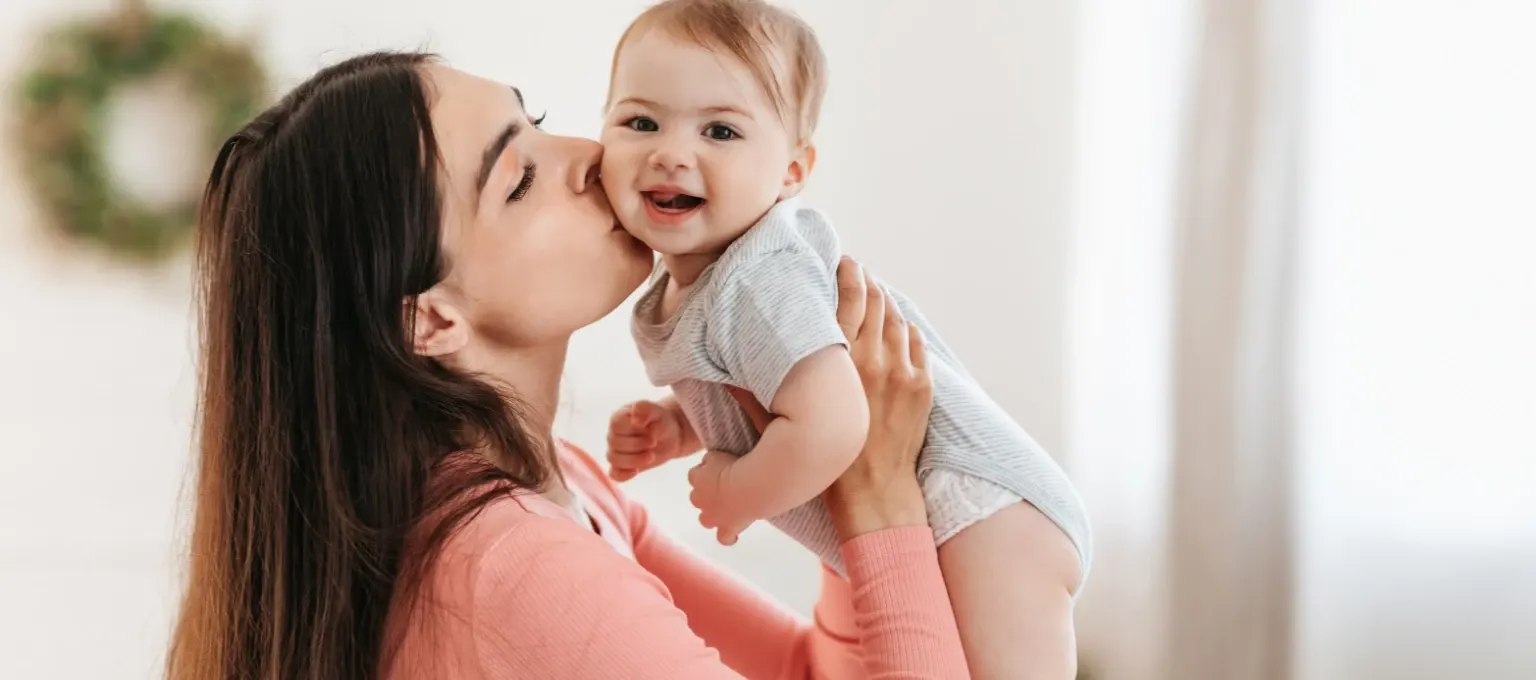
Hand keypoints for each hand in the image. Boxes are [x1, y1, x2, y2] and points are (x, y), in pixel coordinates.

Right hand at [606, 400, 685, 480]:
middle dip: (637, 446)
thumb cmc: (660, 420)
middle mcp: (613, 434)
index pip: (616, 425)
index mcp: (618, 418)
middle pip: (615, 444)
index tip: (651, 432)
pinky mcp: (622, 466)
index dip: (634, 431)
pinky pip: (614, 474)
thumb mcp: (657, 411)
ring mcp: (616, 451)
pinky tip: (636, 472)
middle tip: (654, 443)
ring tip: (651, 456)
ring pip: (614, 460)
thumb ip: (645, 409)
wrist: (669, 435)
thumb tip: (636, 419)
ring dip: (634, 460)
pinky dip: (623, 475)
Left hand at [686, 450, 751, 545]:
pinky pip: (725, 538)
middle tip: (727, 485)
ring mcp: (713, 516)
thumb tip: (709, 461)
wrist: (748, 486)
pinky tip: (735, 532)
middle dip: (707, 493)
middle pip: (696, 497)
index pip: (695, 474)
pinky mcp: (728, 528)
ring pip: (705, 520)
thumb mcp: (718, 454)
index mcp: (696, 479)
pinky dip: (729, 536)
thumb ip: (710, 459)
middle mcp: (699, 499)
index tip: (721, 467)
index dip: (707, 471)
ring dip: (714, 514)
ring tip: (729, 507)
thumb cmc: (734, 466)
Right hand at [725, 256, 932, 540]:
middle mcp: (872, 361)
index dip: (846, 275)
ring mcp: (901, 373)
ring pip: (896, 320)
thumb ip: (755, 394)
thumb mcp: (783, 426)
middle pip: (874, 302)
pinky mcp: (921, 387)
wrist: (874, 493)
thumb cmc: (828, 463)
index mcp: (838, 363)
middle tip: (857, 270)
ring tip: (875, 292)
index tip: (842, 262)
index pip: (846, 301)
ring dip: (886, 301)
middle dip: (866, 281)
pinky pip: (915, 344)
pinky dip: (906, 329)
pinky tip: (897, 324)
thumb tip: (724, 373)